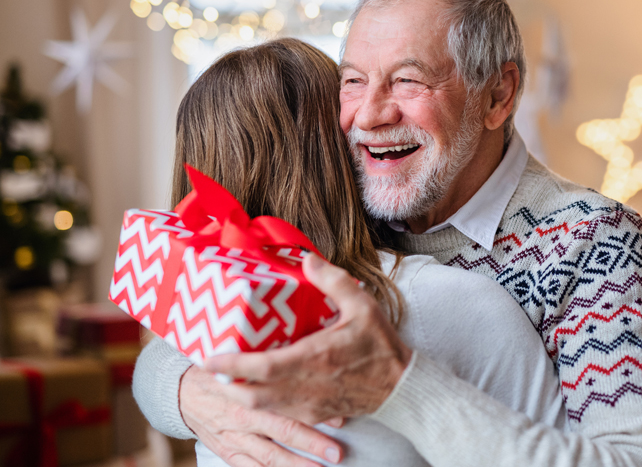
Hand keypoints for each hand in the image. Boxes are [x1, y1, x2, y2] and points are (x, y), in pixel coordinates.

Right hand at [179, 365, 343, 466]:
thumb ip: (275, 364)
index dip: (312, 414)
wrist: (182, 392)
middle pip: (281, 432)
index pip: (284, 402)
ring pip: (268, 457)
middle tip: (336, 453)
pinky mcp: (227, 453)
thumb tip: (315, 358)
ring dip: (296, 466)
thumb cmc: (223, 371)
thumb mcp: (244, 362)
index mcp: (248, 390)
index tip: (340, 420)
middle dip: (311, 444)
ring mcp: (234, 439)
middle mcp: (242, 417)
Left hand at [204, 254, 412, 424]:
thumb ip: (334, 281)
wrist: (401, 387)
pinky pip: (280, 414)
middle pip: (251, 395)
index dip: (230, 366)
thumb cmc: (382, 347)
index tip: (207, 358)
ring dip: (240, 396)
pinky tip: (257, 391)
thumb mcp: (363, 306)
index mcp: (314, 358)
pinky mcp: (315, 414)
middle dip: (225, 384)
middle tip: (208, 368)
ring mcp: (310, 404)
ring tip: (226, 378)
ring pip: (262, 409)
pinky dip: (262, 405)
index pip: (261, 368)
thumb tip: (308, 259)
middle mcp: (306, 386)